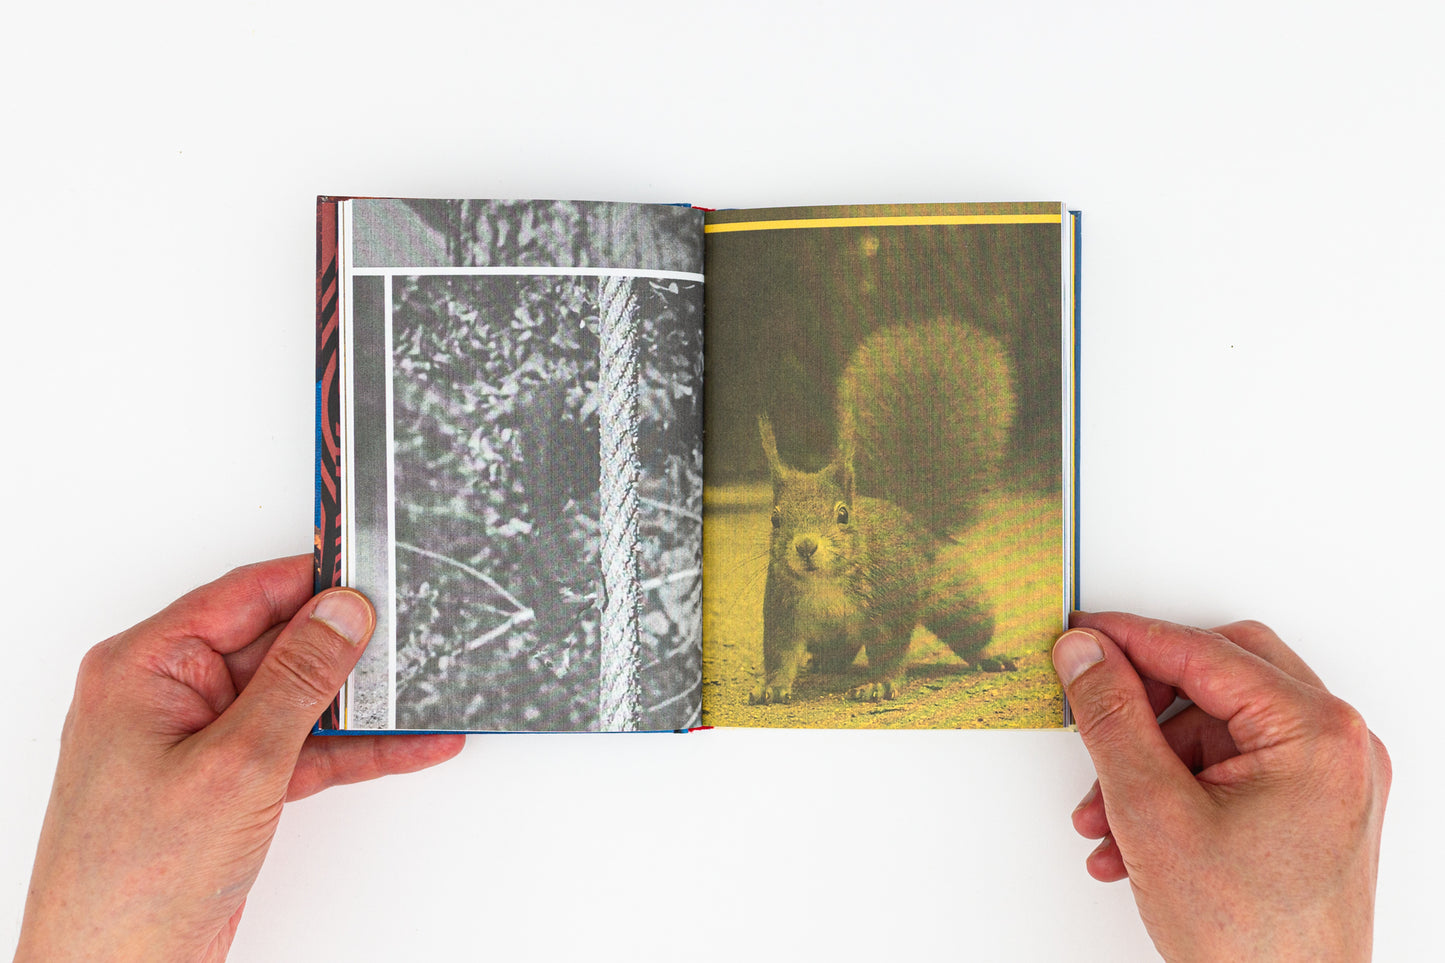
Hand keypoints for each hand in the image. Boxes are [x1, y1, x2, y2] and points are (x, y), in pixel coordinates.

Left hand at [16, 556, 464, 961]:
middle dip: (350, 648)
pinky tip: (408, 744)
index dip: (314, 582)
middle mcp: (171, 694)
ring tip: (424, 692)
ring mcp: (201, 740)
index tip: (375, 574)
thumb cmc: (134, 879)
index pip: (246, 595)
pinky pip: (305, 747)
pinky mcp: (229, 783)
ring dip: (363, 704)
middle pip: (280, 645)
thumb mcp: (236, 762)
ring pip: (300, 699)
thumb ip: (297, 679)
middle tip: (415, 638)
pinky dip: (355, 749)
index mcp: (148, 667)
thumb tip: (342, 614)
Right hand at [1053, 613, 1389, 961]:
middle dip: (1146, 702)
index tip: (1078, 638)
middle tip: (1095, 707)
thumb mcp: (1154, 812)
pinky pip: (1234, 769)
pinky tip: (1134, 835)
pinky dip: (1178, 789)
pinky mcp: (1312, 813)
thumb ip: (1112, 719)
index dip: (1129, 640)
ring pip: (1219, 728)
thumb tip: (1087, 656)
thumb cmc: (1252, 939)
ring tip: (1104, 811)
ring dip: (1150, 760)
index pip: (1204, 653)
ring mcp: (1330, 782)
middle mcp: (1338, 747)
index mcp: (1316, 733)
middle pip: (1221, 677)